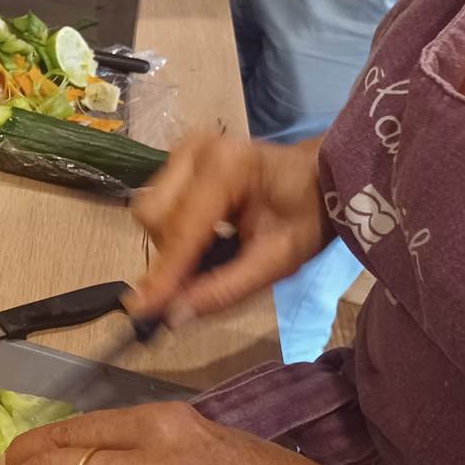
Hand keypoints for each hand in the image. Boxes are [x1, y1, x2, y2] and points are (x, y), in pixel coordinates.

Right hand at [126, 132, 328, 325]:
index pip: (184, 229)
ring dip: (170, 240)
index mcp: (228, 169)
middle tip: (199, 273)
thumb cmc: (306, 216)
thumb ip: (225, 290)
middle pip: (155, 216)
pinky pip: (157, 200)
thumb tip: (173, 315)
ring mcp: (185, 149)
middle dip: (171, 252)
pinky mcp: (179, 155)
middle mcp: (197, 151)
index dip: (165, 273)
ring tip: (208, 247)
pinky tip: (203, 231)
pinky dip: (173, 226)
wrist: (319, 176)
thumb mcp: (277, 261)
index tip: (144, 310)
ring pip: (150, 209)